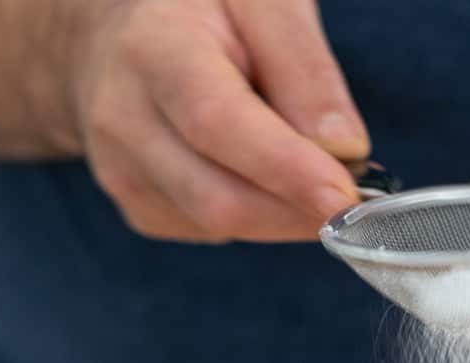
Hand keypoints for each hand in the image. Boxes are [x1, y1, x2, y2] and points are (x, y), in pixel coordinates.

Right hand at [67, 0, 368, 242]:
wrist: (117, 40)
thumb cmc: (201, 11)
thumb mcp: (261, 0)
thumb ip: (302, 64)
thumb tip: (344, 148)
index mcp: (153, 49)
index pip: (218, 124)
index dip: (285, 169)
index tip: (343, 195)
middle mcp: (123, 118)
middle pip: (220, 197)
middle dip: (297, 208)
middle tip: (353, 191)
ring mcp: (123, 173)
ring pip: (221, 225)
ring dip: (283, 215)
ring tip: (309, 172)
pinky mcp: (140, 209)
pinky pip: (214, 233)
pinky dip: (258, 218)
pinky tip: (262, 179)